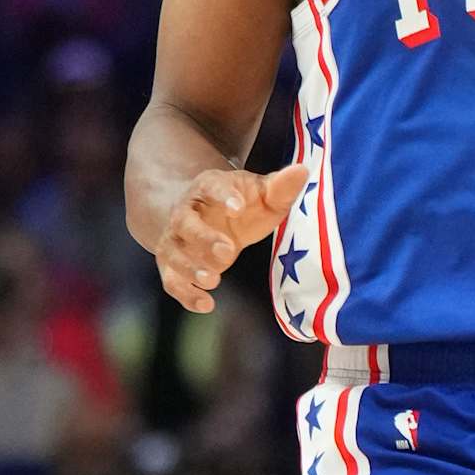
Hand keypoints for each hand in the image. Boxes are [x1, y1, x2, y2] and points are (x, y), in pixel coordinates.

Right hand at [155, 162, 306, 314]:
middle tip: (227, 252)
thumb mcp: (263, 194)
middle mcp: (184, 213)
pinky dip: (186, 294)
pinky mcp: (173, 265)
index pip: (210, 187)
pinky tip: (206, 304)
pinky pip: (172, 281)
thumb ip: (281, 187)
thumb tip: (302, 171)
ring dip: (190, 268)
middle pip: (184, 223)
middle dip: (203, 238)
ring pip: (173, 253)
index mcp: (207, 188)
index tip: (238, 207)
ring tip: (214, 280)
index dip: (223, 196)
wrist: (207, 216)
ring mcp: (175, 240)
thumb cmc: (242, 205)